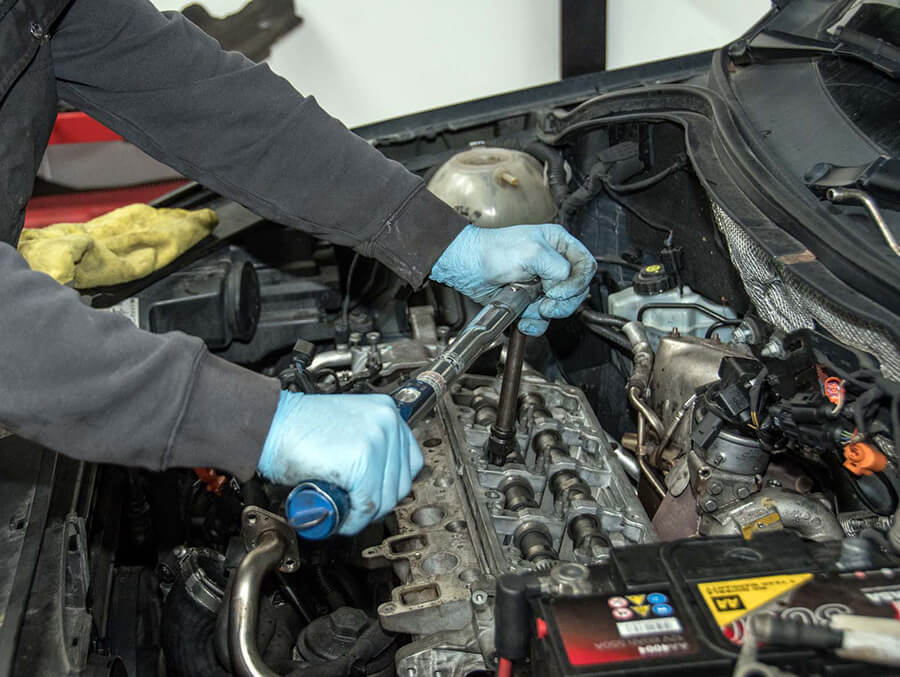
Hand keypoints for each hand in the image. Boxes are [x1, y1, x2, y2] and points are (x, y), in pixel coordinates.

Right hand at [258, 390, 422, 534]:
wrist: (270, 424)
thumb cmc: (298, 427)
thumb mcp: (348, 425)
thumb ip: (368, 441)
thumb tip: (380, 474)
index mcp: (386, 412)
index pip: (410, 460)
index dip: (393, 485)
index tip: (378, 494)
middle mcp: (387, 422)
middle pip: (401, 481)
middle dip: (380, 503)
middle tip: (358, 507)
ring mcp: (377, 440)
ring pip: (386, 496)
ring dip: (367, 514)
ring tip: (348, 512)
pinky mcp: (362, 460)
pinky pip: (368, 503)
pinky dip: (356, 519)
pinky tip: (343, 517)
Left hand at [430, 224, 596, 335]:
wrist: (467, 267)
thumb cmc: (492, 251)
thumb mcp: (532, 252)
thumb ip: (558, 267)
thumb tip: (565, 285)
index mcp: (559, 244)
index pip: (586, 266)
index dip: (577, 282)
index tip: (558, 290)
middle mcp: (553, 264)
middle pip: (577, 291)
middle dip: (561, 302)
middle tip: (545, 303)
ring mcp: (542, 284)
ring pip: (560, 308)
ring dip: (545, 313)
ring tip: (529, 308)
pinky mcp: (529, 300)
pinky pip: (542, 319)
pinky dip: (535, 323)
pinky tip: (524, 320)